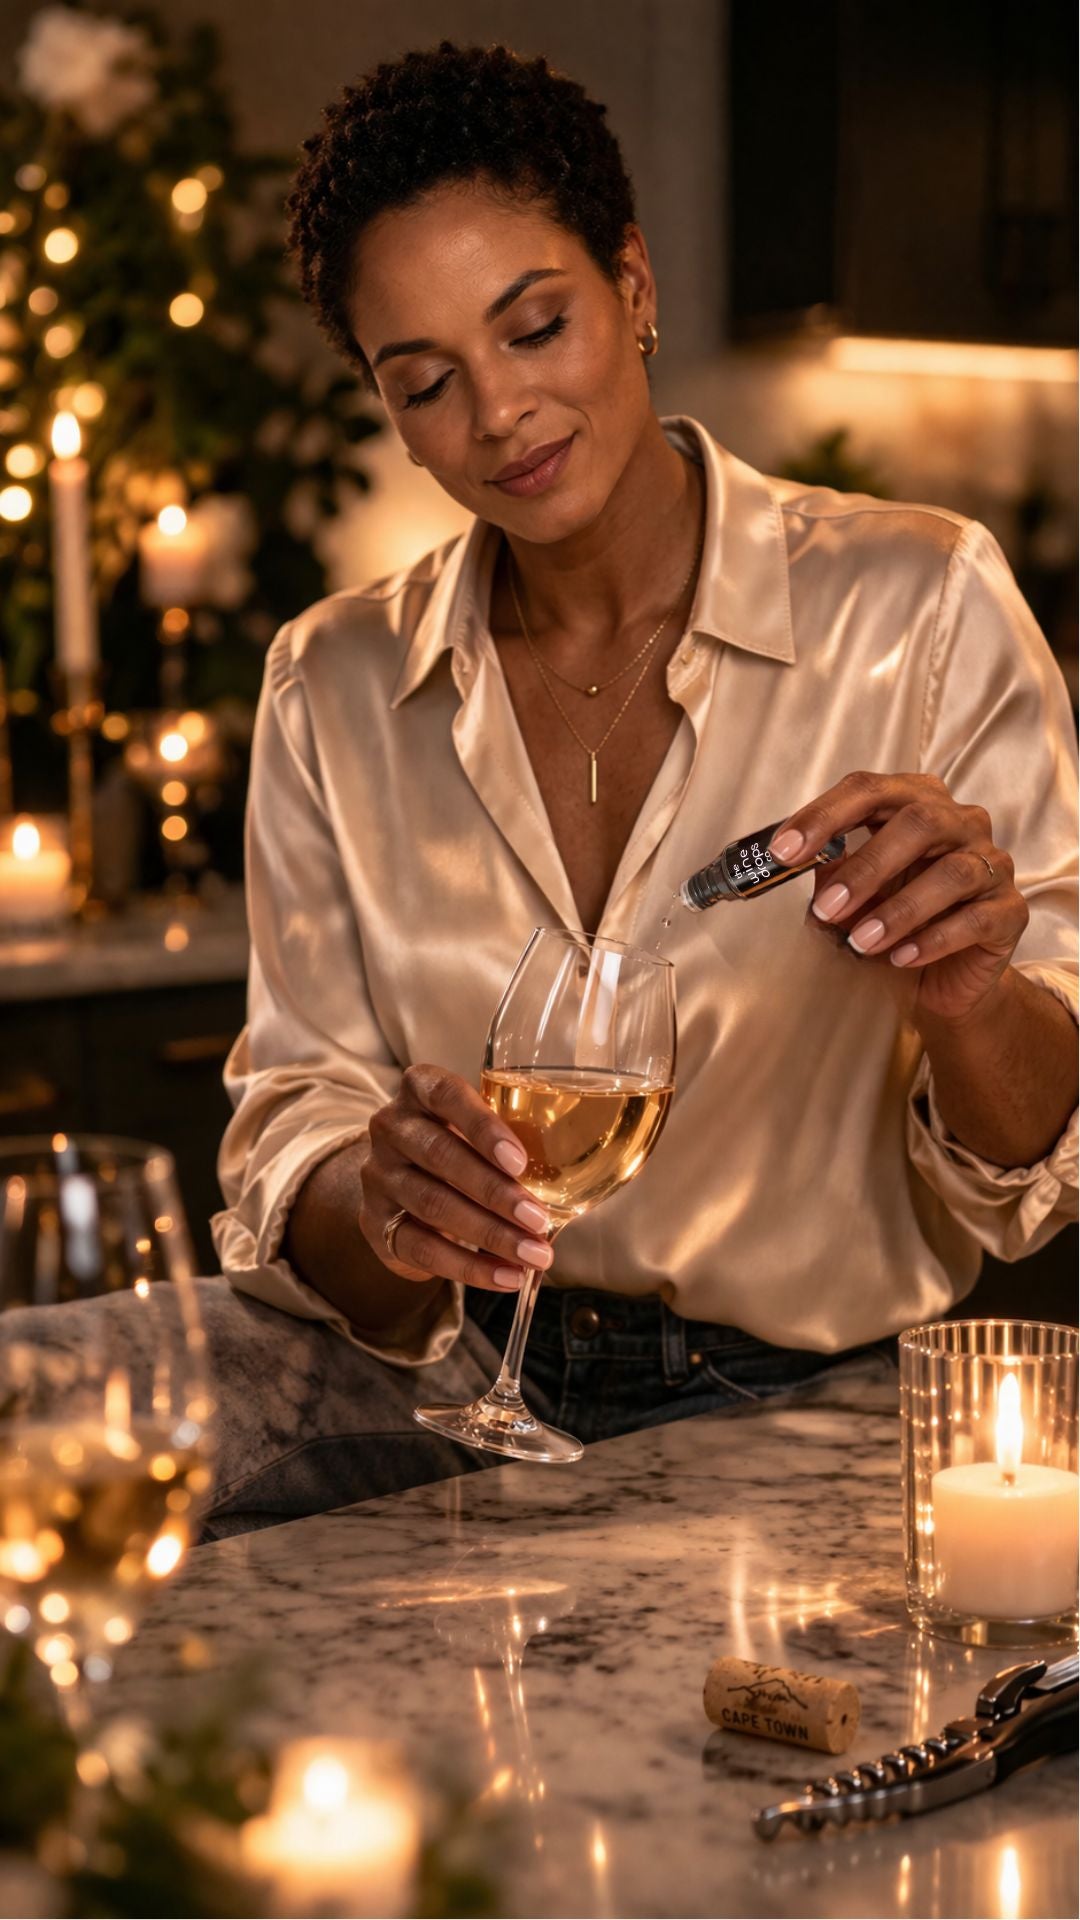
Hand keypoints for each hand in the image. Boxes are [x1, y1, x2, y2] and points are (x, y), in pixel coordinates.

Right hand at [360, 1064, 552, 1291]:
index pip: (445, 1095)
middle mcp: (392, 1126)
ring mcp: (379, 1175)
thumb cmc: (459, 1143)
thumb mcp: (477, 1126)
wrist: (400, 1179)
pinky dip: (470, 1267)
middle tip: (539, 1220)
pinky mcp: (376, 1222)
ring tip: (533, 1255)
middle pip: (441, 1156)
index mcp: (420, 1088)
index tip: (520, 1161)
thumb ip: (512, 1135)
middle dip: (495, 1193)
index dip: (483, 1128)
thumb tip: (573, 1174)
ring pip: (433, 1205)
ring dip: (490, 1234)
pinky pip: (422, 1248)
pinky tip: (506, 1277)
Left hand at [771, 772, 1029, 1024]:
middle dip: (866, 866)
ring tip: (860, 943)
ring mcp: (992, 863)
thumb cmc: (897, 920)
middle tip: (827, 907)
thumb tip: (794, 866)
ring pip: (951, 873)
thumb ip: (832, 874)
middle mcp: (961, 822)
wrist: (946, 977)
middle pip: (919, 822)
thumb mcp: (855, 894)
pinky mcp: (1011, 911)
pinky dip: (933, 939)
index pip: (870, 790)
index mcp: (918, 801)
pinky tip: (899, 958)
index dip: (824, 816)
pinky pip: (976, 919)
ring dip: (899, 910)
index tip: (782, 851)